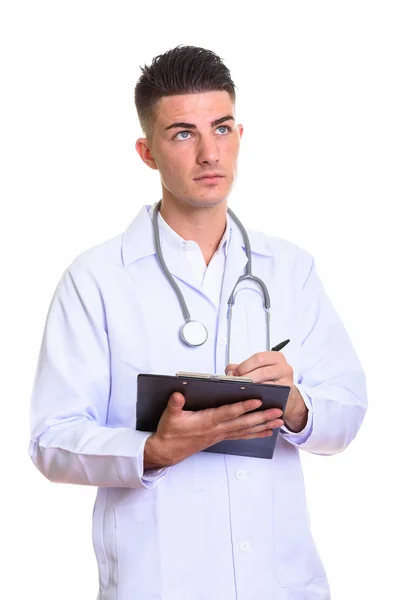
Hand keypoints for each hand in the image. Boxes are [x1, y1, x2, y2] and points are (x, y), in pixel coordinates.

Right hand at [144, 392, 283, 468]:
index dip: (242, 407)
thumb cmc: (170, 432)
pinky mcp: (220, 437)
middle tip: (278, 412)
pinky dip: (255, 433)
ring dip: (263, 425)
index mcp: (207, 421)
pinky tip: (266, 432)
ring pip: (246, 429)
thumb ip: (174, 404)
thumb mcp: (169, 416)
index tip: (256, 401)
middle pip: (243, 422)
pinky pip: (241, 435)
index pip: (228, 413)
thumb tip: (178, 394)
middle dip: (262, 417)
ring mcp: (220, 434)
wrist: (168, 451)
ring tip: (279, 421)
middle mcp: (217, 429)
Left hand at [225, 351, 307, 432]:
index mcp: (275, 357)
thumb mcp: (257, 370)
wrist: (287, 396)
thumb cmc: (270, 380)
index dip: (244, 366)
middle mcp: (284, 367)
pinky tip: (250, 399)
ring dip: (252, 388)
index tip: (235, 373)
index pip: (258, 358)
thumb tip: (230, 372)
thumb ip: (242, 368)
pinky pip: (272, 396)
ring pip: (267, 384)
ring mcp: (287, 381)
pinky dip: (260, 397)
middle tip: (236, 383)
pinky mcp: (287, 395)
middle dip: (247, 377)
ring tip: (241, 391)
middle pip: (263, 371)